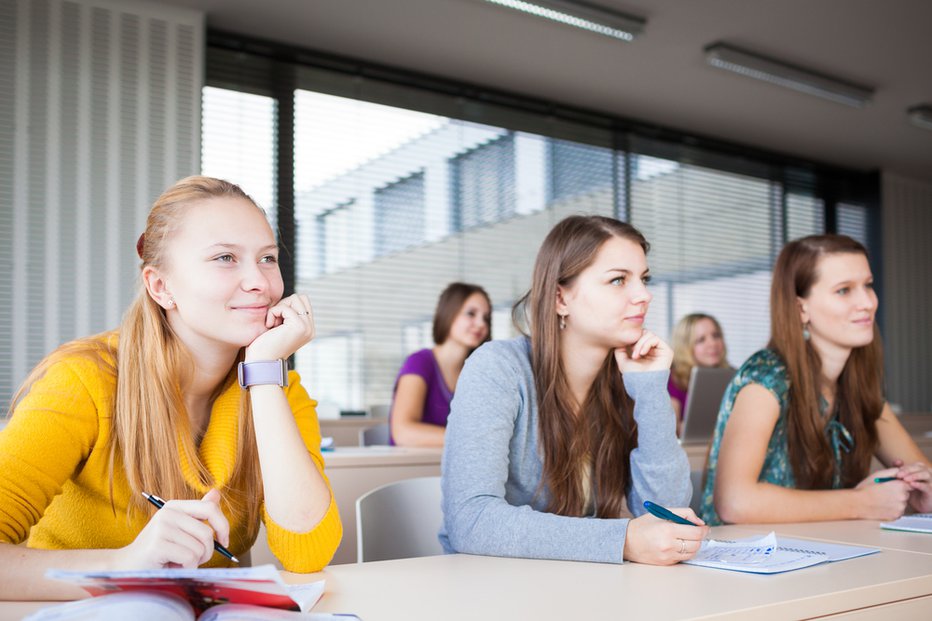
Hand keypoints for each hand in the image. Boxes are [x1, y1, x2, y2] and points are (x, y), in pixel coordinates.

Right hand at [113, 489, 229, 568]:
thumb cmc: (157, 551)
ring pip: (199, 548)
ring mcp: (162, 527)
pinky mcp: (158, 544)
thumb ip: (197, 514)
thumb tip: (216, 493)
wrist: (126, 566)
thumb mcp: (179, 530)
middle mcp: (169, 513)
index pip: (210, 508)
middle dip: (207, 552)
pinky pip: (189, 558)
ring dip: (194, 562)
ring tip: (178, 562)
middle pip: (207, 533)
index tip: (224, 542)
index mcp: (175, 506)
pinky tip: (172, 567)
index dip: (223, 526)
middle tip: (194, 560)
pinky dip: (186, 568)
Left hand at [245, 293, 314, 361]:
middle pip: (300, 298)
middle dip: (284, 304)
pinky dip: (273, 313)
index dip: (286, 306)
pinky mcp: (299, 326)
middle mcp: (311, 328)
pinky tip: (269, 326)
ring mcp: (307, 327)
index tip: (276, 322)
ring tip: (273, 324)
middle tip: (275, 321)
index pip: (302, 302)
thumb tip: (290, 299)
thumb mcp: (280, 328)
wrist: (261, 362)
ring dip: (279, 308)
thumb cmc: (264, 346)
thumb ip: (288, 315)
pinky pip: (285, 307)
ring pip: (294, 299)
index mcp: (307, 329)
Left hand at [614, 330, 672, 373]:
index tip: (625, 347)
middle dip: (635, 341)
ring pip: (649, 334)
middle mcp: (654, 350)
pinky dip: (646, 344)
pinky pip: (655, 338)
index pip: (639, 336)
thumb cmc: (634, 377)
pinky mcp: (667, 351)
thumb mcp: (623, 362)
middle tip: (632, 354)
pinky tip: (642, 354)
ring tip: (636, 356)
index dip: (631, 339)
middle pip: (644, 333)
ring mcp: (661, 350)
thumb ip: (620, 351)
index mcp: (645, 352)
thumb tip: (619, 340)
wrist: (644, 387)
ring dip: (640, 344)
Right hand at [623, 508, 709, 564]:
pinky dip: (684, 551)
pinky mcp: (667, 563)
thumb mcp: (662, 512)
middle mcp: (668, 545)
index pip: (696, 533)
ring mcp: (668, 556)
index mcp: (667, 530)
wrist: (626, 542)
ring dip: (693, 545)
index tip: (704, 527)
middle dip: (699, 537)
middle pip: (696, 544)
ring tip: (686, 538)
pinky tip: (677, 544)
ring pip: (692, 552)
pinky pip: (683, 558)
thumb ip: (684, 513)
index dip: (703, 529)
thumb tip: (700, 523)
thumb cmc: (643, 525)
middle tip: (696, 532)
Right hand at [854, 470, 909, 519]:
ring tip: (882, 500)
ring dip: (895, 501)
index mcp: (900, 486)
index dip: (899, 484)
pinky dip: (892, 509)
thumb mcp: (878, 474)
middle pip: (906, 494)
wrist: (857, 504)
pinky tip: (882, 506)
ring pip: (902, 503)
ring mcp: (900, 508)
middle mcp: (903, 498)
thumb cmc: (866, 488)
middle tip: (884, 492)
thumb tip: (900, 470)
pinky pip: (898, 511)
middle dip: (898, 493)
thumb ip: (892, 471)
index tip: (891, 485)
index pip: (908, 484)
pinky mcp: (896, 516)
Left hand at [896, 461, 931, 512]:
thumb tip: (896, 461)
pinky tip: (912, 484)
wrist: (921, 506)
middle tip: (898, 475)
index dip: (905, 467)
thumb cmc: (912, 492)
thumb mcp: (905, 482)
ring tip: (905, 479)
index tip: (896, 471)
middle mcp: (928, 474)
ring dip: (914, 475)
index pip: (914, 465)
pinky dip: (920, 484)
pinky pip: (927, 486)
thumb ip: (901, 472)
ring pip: (925, 474)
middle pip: (919, 468)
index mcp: (922, 470)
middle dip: (908, 470)